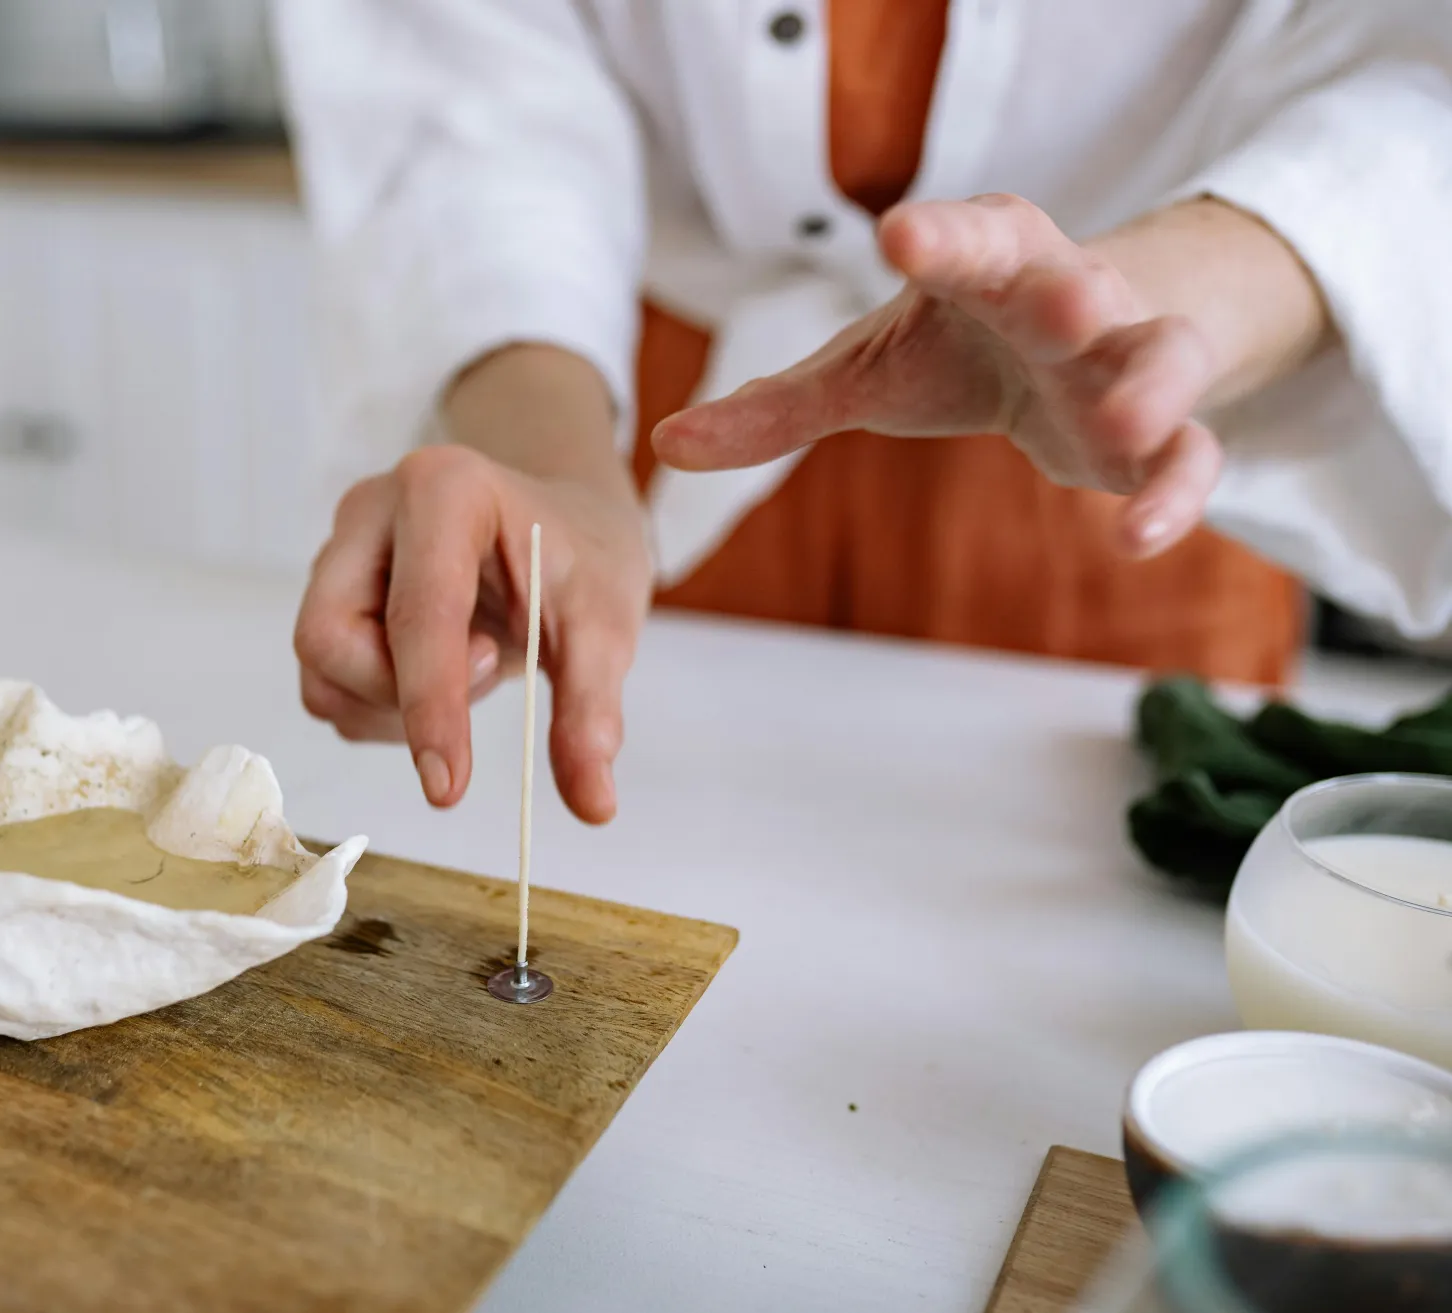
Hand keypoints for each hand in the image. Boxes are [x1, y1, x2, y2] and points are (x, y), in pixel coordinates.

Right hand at [294, 444, 650, 823]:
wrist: (559, 528)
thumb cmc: (580, 559)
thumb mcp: (606, 625)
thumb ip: (592, 710)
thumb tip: (594, 805)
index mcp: (443, 489)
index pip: (417, 613)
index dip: (429, 705)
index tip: (449, 788)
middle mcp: (371, 512)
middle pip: (329, 637)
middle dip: (401, 693)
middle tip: (488, 671)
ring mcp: (340, 553)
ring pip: (321, 670)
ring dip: (391, 707)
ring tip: (474, 669)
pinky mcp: (332, 596)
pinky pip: (327, 685)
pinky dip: (381, 709)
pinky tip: (440, 681)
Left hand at [654, 194, 1244, 557]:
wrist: (1070, 349)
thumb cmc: (954, 347)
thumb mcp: (861, 372)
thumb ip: (774, 409)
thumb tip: (665, 444)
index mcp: (988, 262)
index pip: (970, 237)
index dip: (942, 234)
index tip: (899, 232)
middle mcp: (1068, 297)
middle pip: (1076, 284)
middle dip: (1069, 293)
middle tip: (1061, 302)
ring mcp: (1125, 361)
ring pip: (1161, 358)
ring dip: (1152, 387)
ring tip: (1128, 427)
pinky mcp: (1159, 435)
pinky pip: (1190, 457)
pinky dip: (1173, 494)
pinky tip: (1135, 537)